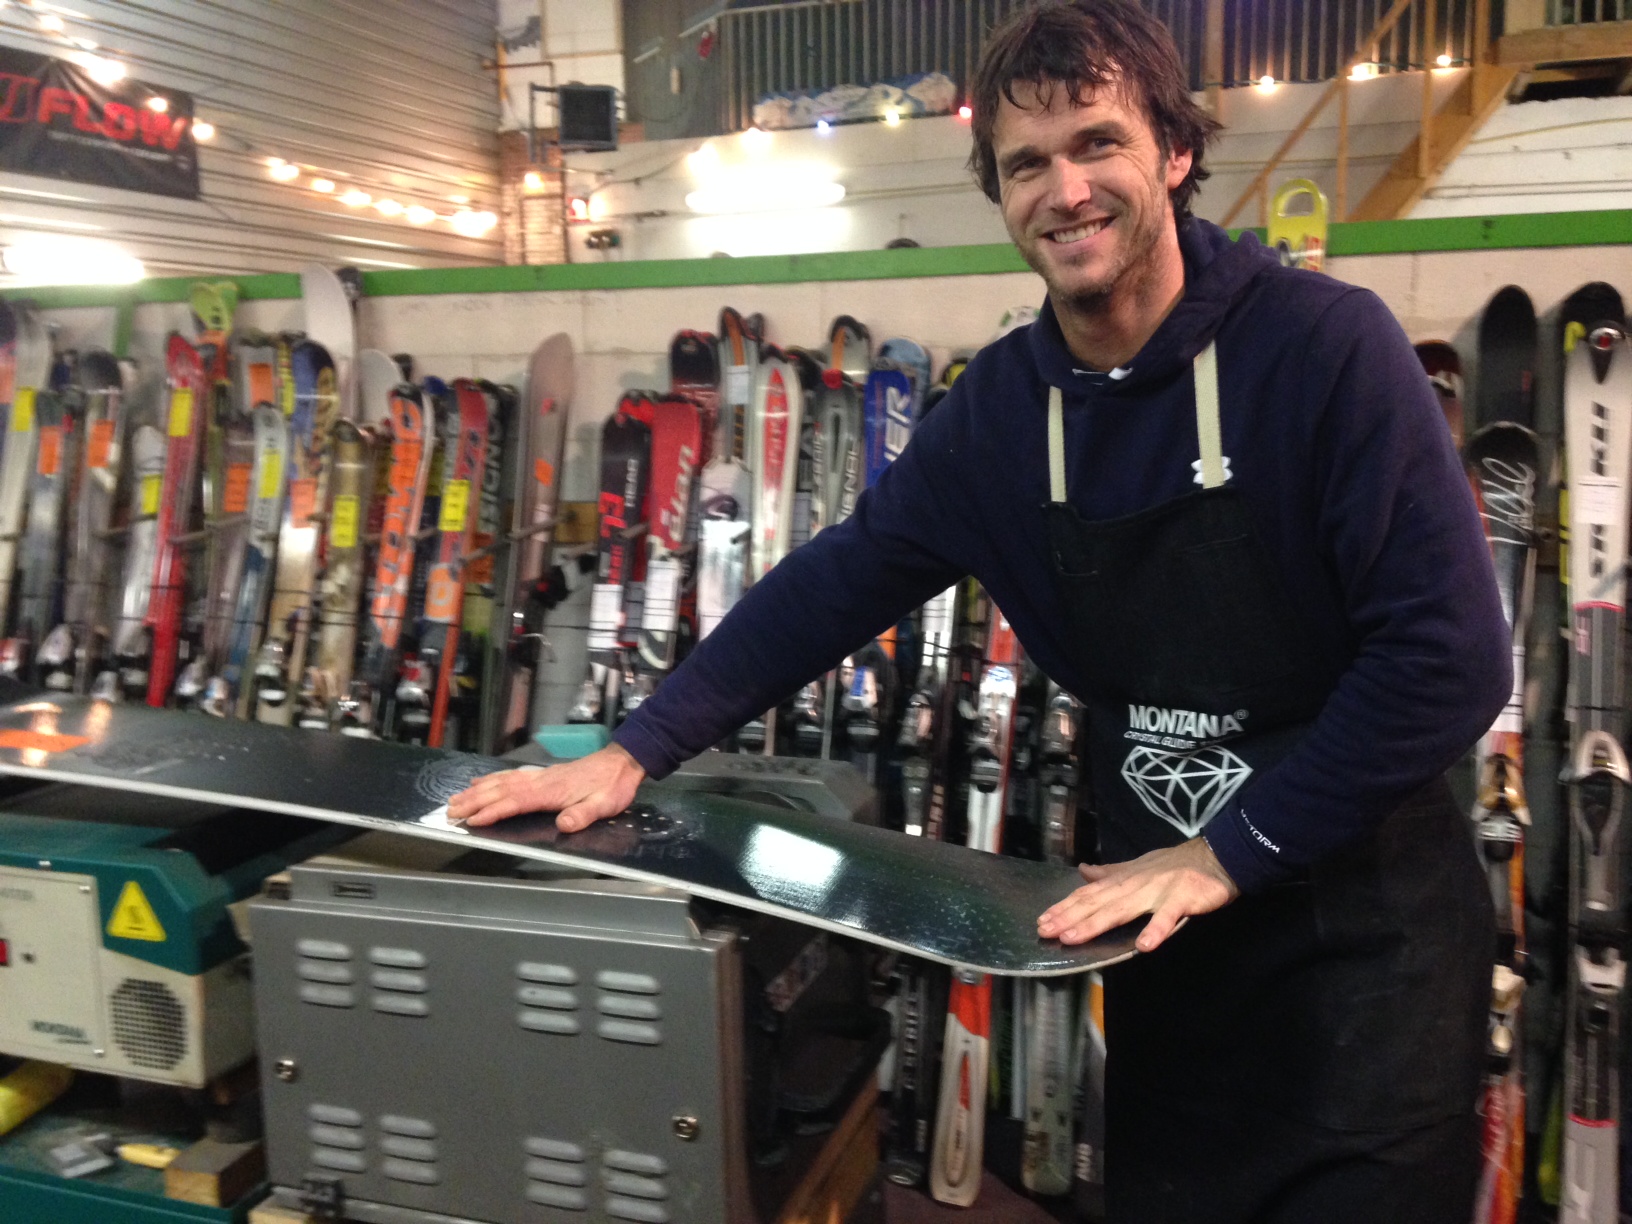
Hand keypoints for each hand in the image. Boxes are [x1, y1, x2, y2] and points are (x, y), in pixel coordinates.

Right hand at [446, 744, 645, 832]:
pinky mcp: (543, 775)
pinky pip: (511, 776)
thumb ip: (583, 815)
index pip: (515, 802)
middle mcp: (540, 782)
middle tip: (450, 810)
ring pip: (502, 782)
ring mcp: (540, 777)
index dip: (493, 811)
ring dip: (478, 790)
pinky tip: (482, 781)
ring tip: (456, 798)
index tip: (472, 820)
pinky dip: (493, 778)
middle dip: (474, 801)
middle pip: (501, 790)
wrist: (622, 762)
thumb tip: (564, 824)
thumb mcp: (603, 805)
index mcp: (551, 792)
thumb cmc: (612, 786)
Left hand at [1037, 837, 1239, 953]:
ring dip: (1096, 923)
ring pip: (1121, 909)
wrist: (1216, 856)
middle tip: (1046, 931)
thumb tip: (1083, 871)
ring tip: (1073, 937)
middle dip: (1069, 917)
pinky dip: (1156, 930)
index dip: (1065, 907)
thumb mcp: (1137, 867)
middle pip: (1097, 903)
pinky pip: (1167, 917)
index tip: (1042, 920)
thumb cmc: (1175, 865)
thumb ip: (1110, 873)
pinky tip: (1143, 946)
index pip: (1089, 894)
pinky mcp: (1182, 899)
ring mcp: (1157, 892)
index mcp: (1124, 880)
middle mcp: (1134, 885)